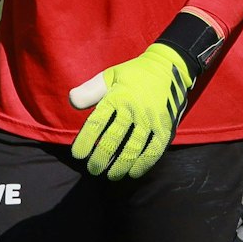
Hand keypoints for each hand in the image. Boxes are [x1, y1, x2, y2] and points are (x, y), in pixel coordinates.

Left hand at [69, 43, 192, 179]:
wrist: (171, 66)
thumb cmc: (135, 74)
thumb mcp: (110, 75)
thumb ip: (90, 90)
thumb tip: (72, 102)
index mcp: (117, 96)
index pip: (97, 122)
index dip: (85, 140)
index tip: (78, 155)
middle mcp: (134, 109)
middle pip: (113, 139)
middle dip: (101, 158)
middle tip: (93, 169)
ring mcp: (151, 119)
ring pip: (133, 147)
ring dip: (121, 164)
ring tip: (111, 175)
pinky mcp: (166, 126)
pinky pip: (155, 149)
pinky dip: (144, 163)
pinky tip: (134, 172)